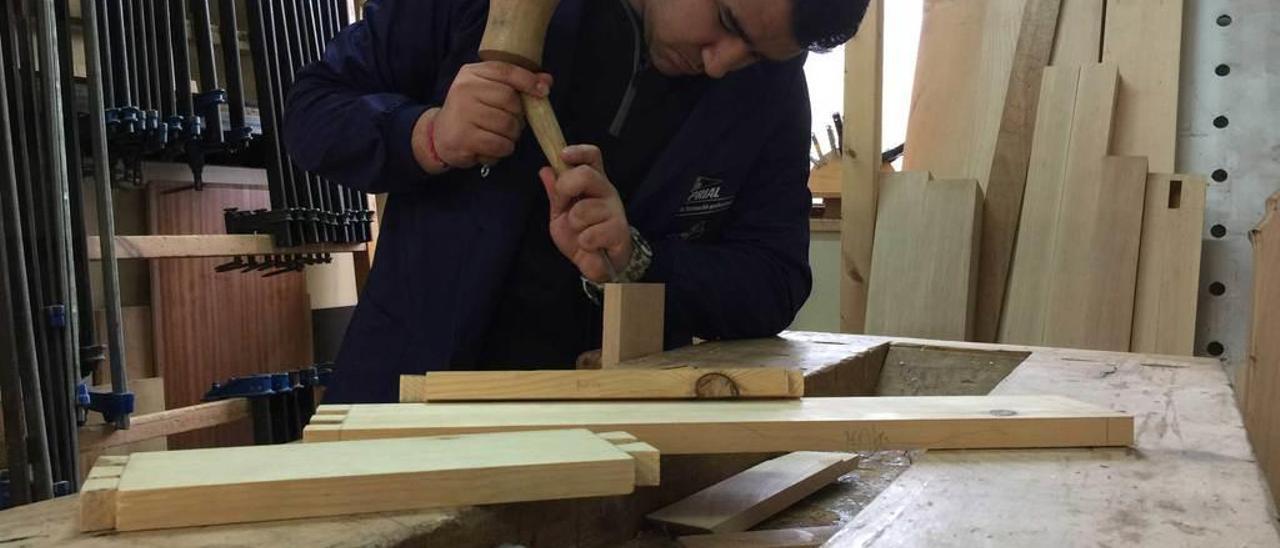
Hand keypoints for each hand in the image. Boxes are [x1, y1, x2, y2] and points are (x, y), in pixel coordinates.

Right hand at [412, 62, 552, 172]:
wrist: (440, 135)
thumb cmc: (471, 112)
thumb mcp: (489, 91)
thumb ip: (516, 84)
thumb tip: (547, 80)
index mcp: (472, 73)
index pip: (506, 71)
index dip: (528, 80)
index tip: (543, 90)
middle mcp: (465, 89)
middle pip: (511, 101)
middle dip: (518, 116)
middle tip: (509, 123)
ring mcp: (463, 113)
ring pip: (508, 125)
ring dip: (511, 135)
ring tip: (498, 136)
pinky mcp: (464, 138)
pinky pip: (500, 144)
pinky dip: (502, 149)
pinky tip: (490, 147)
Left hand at [539, 145, 631, 282]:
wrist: (600, 264)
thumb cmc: (581, 234)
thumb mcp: (561, 213)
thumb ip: (555, 194)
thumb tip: (545, 170)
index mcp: (593, 182)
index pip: (592, 157)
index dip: (578, 152)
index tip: (563, 155)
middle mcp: (606, 191)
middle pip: (586, 174)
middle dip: (566, 188)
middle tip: (564, 204)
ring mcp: (615, 210)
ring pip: (582, 210)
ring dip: (574, 226)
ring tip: (582, 233)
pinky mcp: (619, 231)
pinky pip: (589, 235)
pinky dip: (584, 244)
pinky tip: (591, 246)